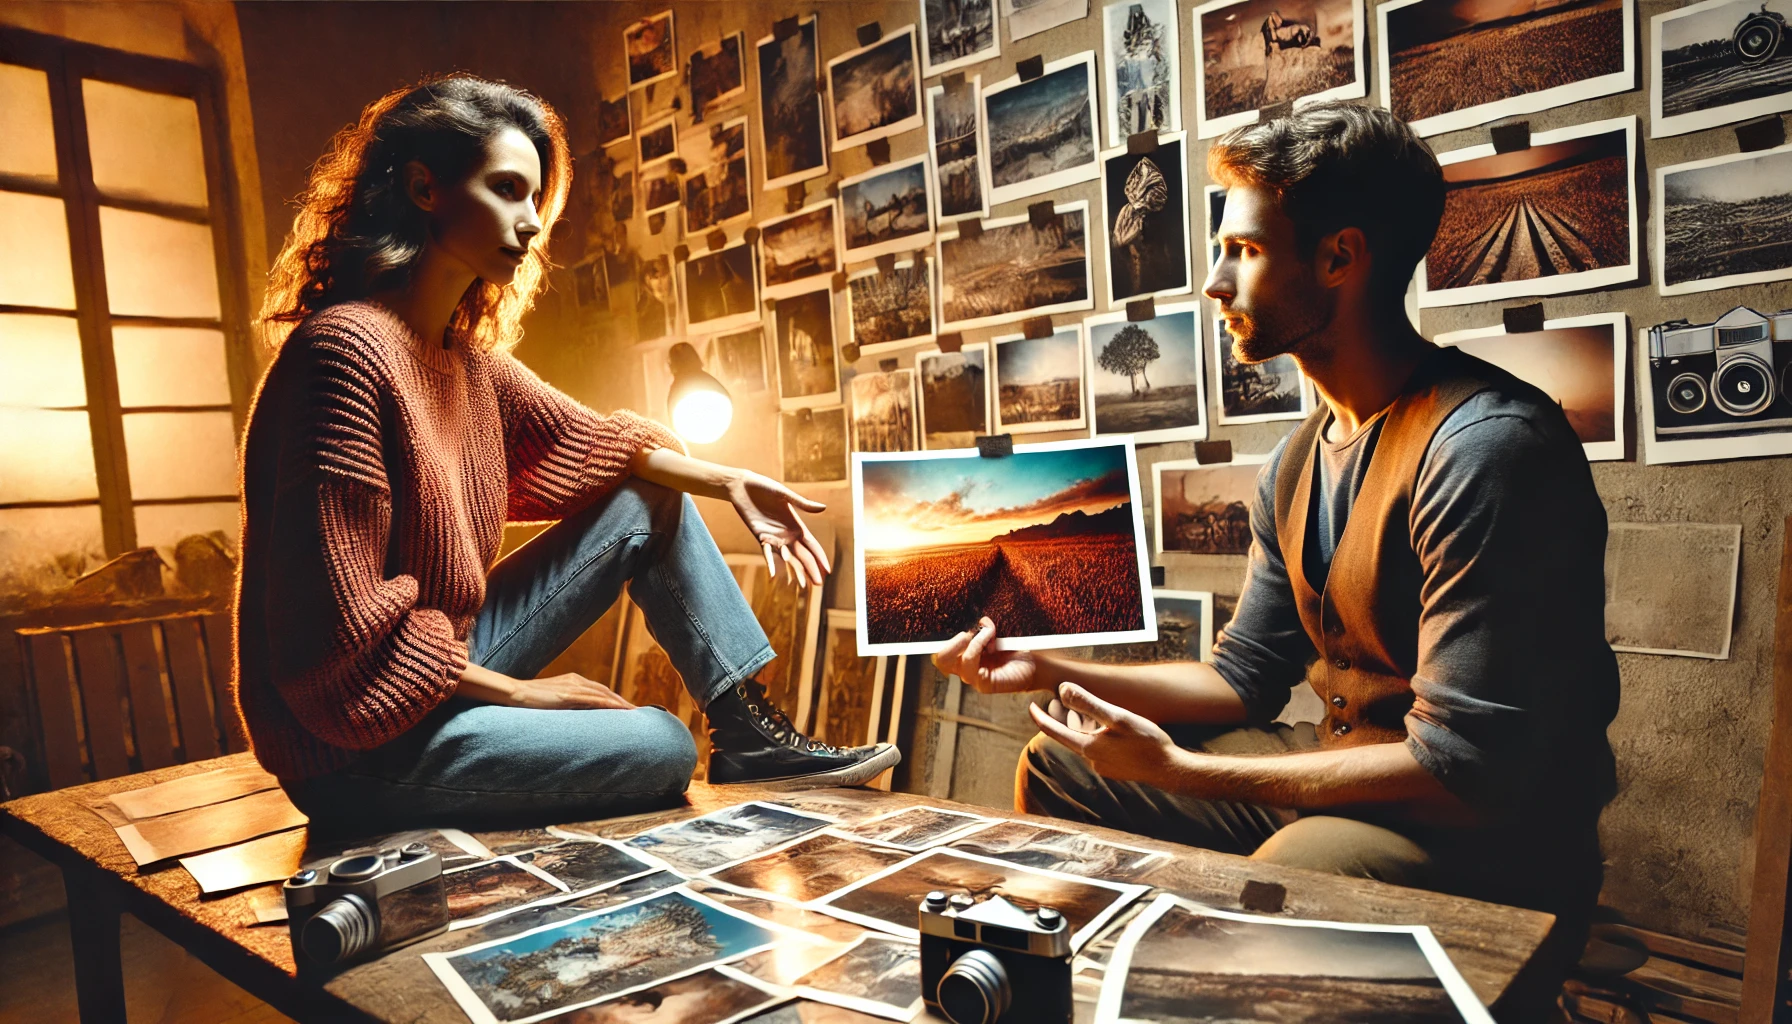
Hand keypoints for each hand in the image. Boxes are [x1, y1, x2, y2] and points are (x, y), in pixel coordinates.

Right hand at [506, 673, 635, 710]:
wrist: (514, 694)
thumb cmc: (530, 701)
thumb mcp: (552, 702)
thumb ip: (566, 706)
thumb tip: (577, 719)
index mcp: (573, 681)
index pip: (600, 691)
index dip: (615, 699)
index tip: (627, 709)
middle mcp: (576, 680)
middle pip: (606, 691)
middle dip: (623, 701)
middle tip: (638, 712)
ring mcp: (573, 686)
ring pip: (603, 694)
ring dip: (621, 703)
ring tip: (634, 713)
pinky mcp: (568, 694)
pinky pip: (594, 699)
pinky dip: (609, 704)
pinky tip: (620, 710)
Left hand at [726, 470, 830, 586]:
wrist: (742, 486)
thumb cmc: (764, 487)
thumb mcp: (784, 495)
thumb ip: (802, 504)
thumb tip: (823, 508)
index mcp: (797, 525)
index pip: (812, 545)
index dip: (820, 557)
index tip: (828, 571)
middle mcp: (787, 534)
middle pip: (802, 556)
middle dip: (811, 570)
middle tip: (818, 585)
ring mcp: (773, 537)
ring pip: (787, 559)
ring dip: (795, 572)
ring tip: (802, 586)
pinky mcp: (759, 537)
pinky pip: (766, 553)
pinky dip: (771, 564)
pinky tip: (773, 576)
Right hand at [933, 617, 1042, 693]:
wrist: (1034, 665)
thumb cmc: (1014, 650)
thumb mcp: (997, 634)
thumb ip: (986, 628)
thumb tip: (982, 622)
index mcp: (963, 656)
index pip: (941, 653)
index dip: (938, 642)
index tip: (950, 630)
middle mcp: (965, 668)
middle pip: (941, 660)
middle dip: (952, 644)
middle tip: (968, 634)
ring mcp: (974, 679)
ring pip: (962, 660)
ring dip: (976, 642)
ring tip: (991, 634)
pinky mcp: (984, 685)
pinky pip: (974, 668)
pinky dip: (981, 649)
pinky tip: (994, 645)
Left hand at [1028, 682, 1181, 784]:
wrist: (1169, 770)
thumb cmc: (1146, 741)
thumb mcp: (1117, 717)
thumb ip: (1089, 703)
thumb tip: (1062, 690)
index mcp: (1088, 747)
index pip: (1054, 731)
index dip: (1040, 717)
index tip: (1030, 706)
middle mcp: (1092, 760)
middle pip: (1069, 736)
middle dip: (1063, 719)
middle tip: (1056, 702)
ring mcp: (1103, 767)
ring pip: (1085, 742)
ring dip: (1081, 727)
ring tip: (1082, 712)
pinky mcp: (1115, 770)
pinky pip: (1099, 750)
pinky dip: (1096, 737)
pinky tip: (1108, 729)